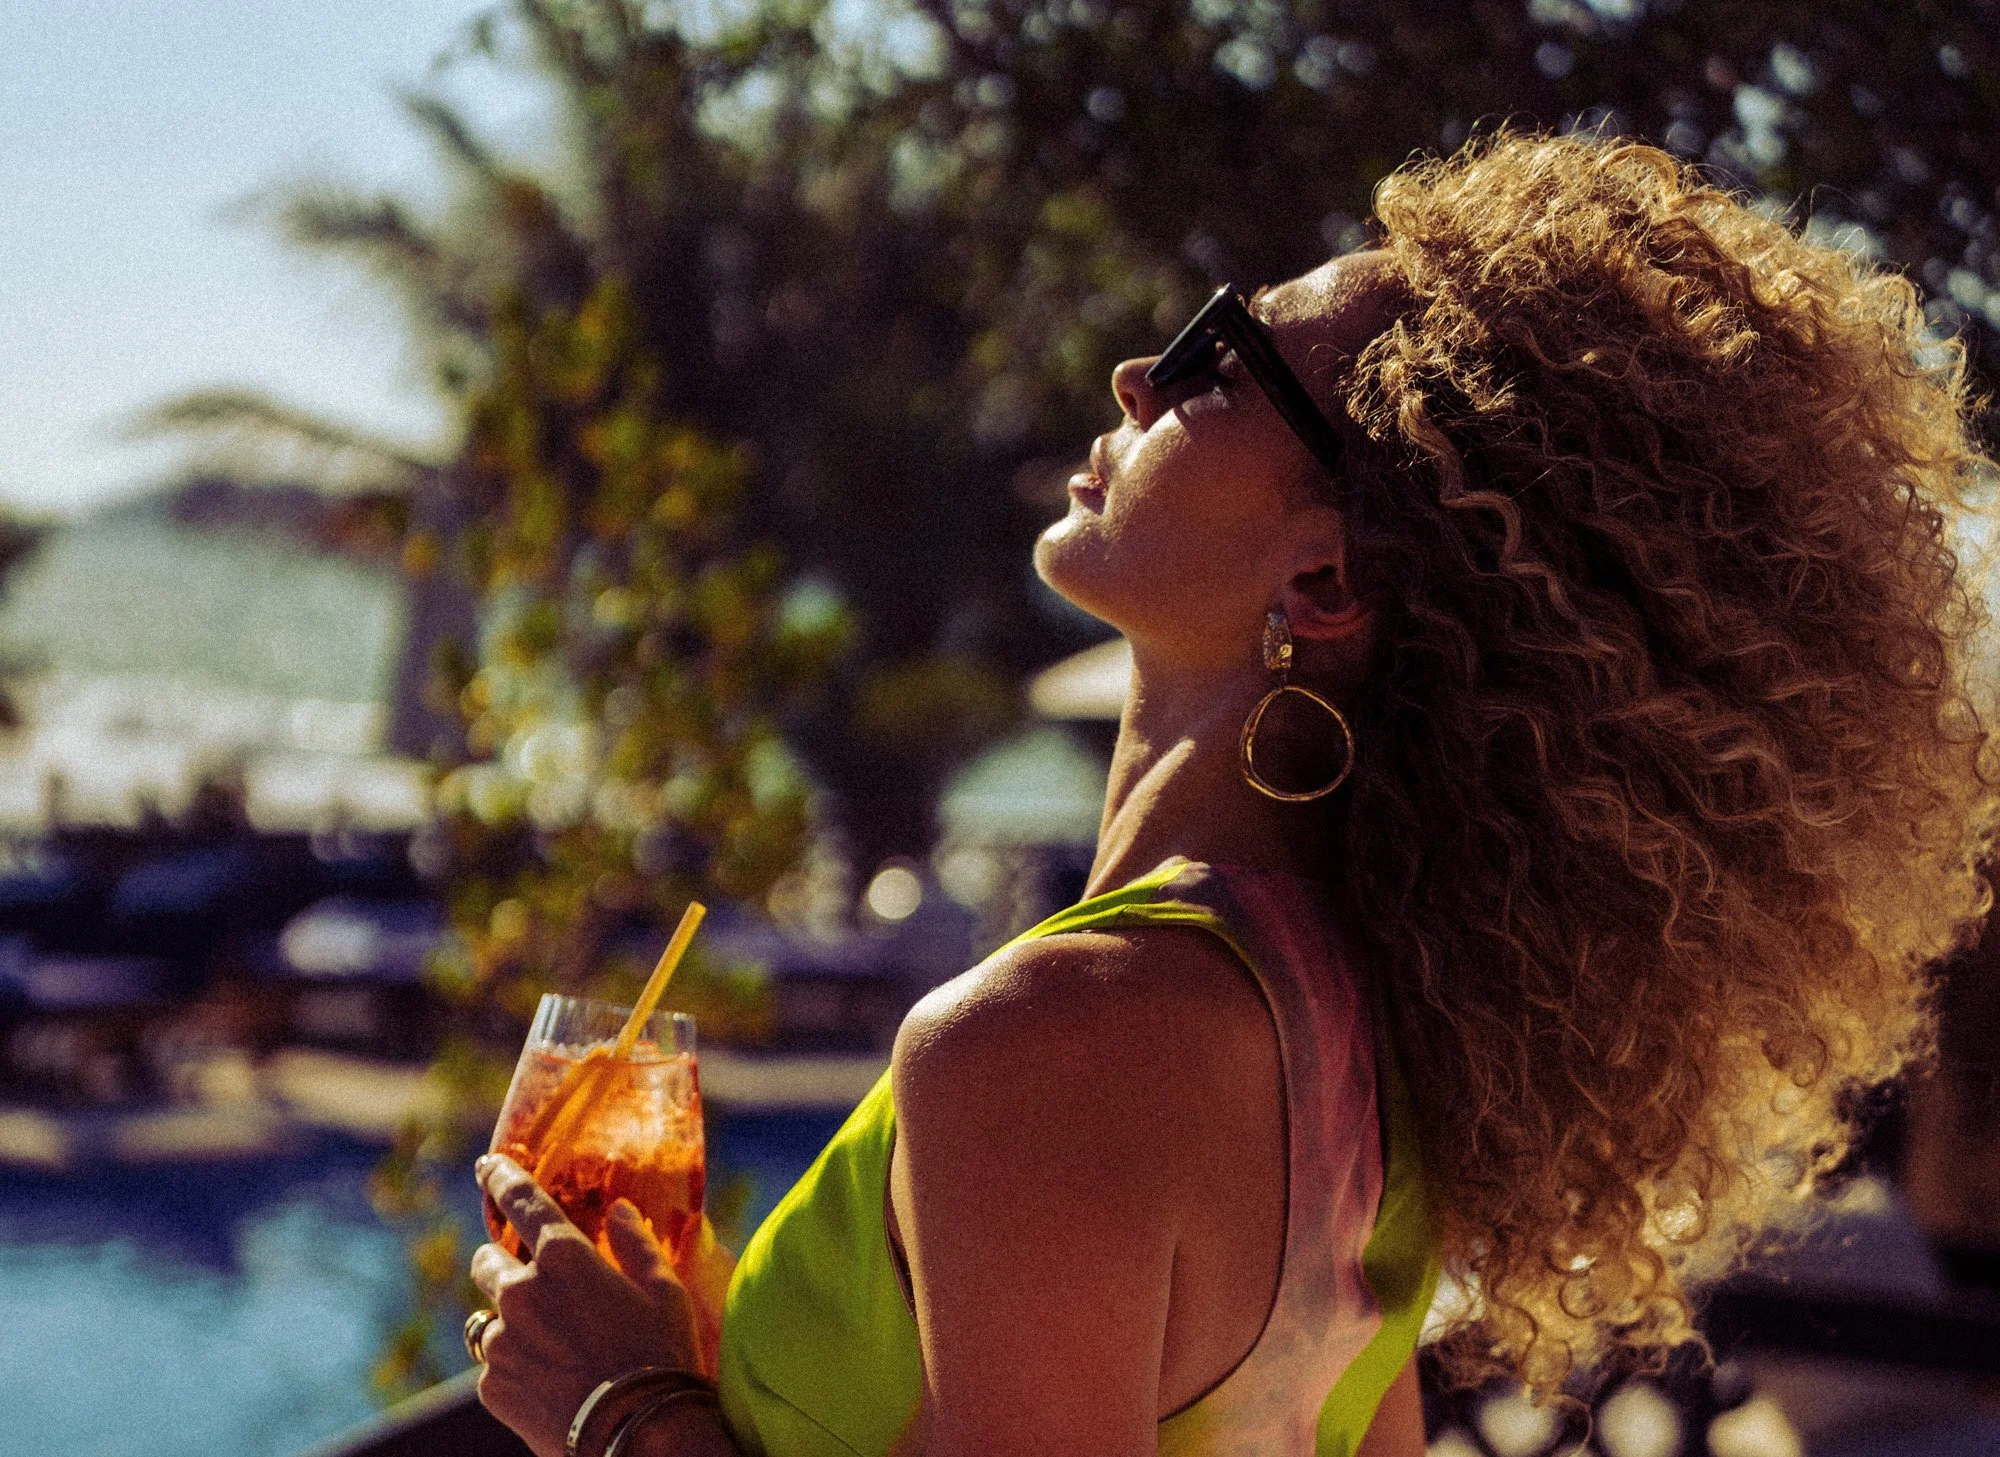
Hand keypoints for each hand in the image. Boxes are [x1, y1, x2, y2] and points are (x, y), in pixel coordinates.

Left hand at [470, 1154, 717, 1456]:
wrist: (639, 1438)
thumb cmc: (661, 1357)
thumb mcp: (665, 1292)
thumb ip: (637, 1244)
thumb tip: (619, 1212)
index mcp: (564, 1257)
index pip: (521, 1202)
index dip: (502, 1178)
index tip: (487, 1165)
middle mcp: (521, 1292)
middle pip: (487, 1260)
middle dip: (502, 1263)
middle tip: (532, 1281)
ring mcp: (502, 1341)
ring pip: (488, 1315)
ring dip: (508, 1318)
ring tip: (547, 1341)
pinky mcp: (491, 1385)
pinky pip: (494, 1363)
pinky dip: (514, 1364)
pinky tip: (551, 1378)